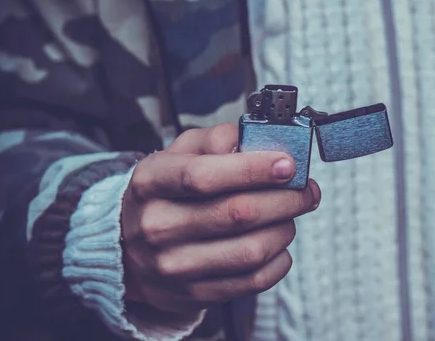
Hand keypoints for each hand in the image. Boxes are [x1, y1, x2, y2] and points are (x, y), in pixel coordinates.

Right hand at [121, 124, 320, 313]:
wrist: (129, 245)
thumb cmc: (164, 191)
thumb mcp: (178, 153)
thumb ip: (215, 140)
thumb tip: (253, 140)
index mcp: (152, 182)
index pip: (204, 176)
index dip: (253, 169)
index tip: (287, 164)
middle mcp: (158, 226)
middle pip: (237, 214)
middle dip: (286, 199)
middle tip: (306, 189)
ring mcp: (174, 265)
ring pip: (251, 250)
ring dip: (285, 229)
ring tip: (289, 216)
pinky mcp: (194, 293)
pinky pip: (253, 282)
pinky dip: (279, 261)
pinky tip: (278, 244)